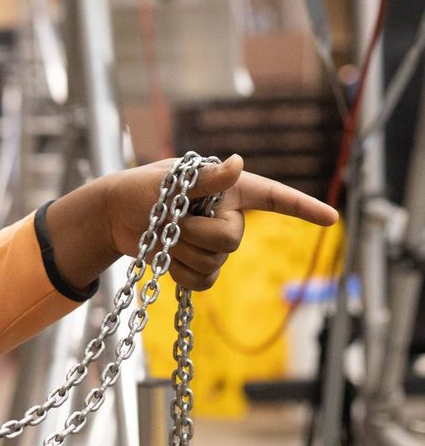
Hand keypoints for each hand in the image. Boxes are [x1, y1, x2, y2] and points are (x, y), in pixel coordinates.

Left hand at [103, 154, 338, 290]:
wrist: (115, 216)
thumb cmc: (140, 190)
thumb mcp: (168, 181)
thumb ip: (205, 179)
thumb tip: (238, 162)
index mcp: (227, 189)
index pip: (272, 197)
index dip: (302, 207)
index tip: (331, 217)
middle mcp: (227, 214)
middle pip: (232, 241)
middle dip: (197, 235)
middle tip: (172, 220)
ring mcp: (214, 242)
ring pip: (216, 264)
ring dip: (183, 253)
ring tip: (165, 233)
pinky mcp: (200, 265)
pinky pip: (203, 283)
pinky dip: (181, 274)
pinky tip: (166, 257)